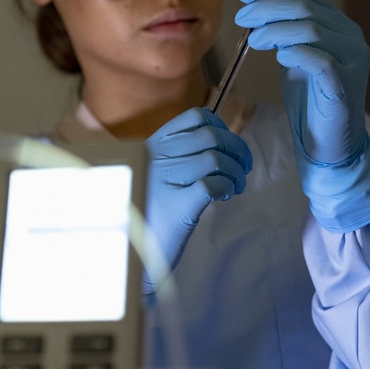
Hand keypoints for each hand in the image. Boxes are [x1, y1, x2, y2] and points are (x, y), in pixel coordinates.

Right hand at [145, 108, 251, 275]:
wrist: (126, 250)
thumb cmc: (145, 211)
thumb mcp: (153, 174)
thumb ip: (177, 155)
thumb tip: (222, 143)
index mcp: (152, 146)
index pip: (195, 118)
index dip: (221, 128)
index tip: (228, 147)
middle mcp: (156, 158)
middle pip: (211, 136)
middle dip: (237, 149)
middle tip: (243, 167)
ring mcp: (164, 181)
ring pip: (216, 159)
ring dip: (236, 172)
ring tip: (235, 187)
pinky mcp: (177, 207)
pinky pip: (213, 184)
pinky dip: (226, 187)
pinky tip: (223, 196)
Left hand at [235, 0, 369, 230]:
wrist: (330, 145)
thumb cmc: (311, 102)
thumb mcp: (294, 60)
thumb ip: (285, 35)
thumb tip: (258, 12)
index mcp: (339, 26)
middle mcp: (351, 37)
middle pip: (307, 6)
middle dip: (268, 8)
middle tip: (241, 17)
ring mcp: (352, 60)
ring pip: (312, 28)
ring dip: (276, 29)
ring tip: (253, 40)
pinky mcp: (345, 84)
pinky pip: (321, 60)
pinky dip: (296, 53)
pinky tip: (279, 57)